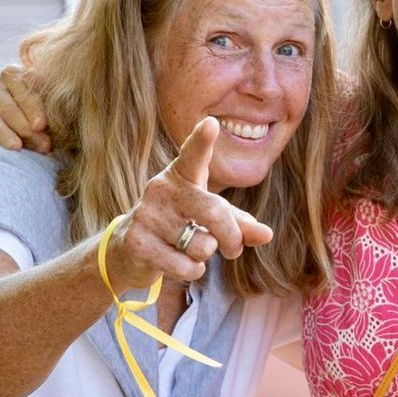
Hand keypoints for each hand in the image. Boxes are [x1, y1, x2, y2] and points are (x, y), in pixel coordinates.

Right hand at [0, 65, 50, 152]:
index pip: (23, 90)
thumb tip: (44, 123)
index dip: (34, 109)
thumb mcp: (47, 108)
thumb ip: (48, 108)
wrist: (20, 130)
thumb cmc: (39, 116)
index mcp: (12, 74)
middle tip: (36, 141)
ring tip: (17, 147)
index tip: (41, 126)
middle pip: (7, 105)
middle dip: (23, 125)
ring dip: (4, 134)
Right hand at [105, 118, 275, 289]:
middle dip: (232, 238)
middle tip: (233, 249)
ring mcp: (146, 214)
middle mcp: (161, 189)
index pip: (193, 156)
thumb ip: (239, 224)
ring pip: (202, 245)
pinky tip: (175, 262)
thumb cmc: (180, 227)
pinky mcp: (136, 242)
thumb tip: (268, 234)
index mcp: (181, 176)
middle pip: (215, 213)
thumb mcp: (211, 221)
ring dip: (205, 257)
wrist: (130, 251)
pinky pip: (186, 266)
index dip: (202, 141)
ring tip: (188, 249)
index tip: (210, 124)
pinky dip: (191, 271)